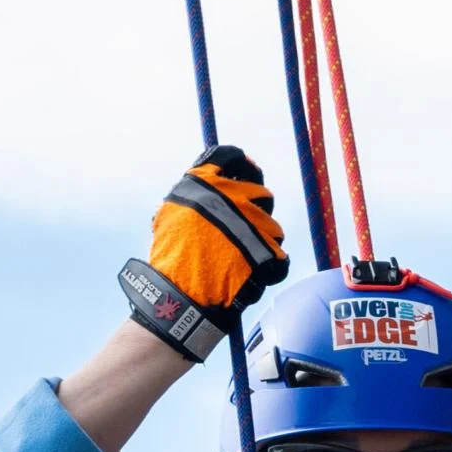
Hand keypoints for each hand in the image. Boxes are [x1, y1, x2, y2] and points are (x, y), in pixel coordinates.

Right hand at [119, 145, 288, 362]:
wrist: (178, 294)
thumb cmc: (170, 258)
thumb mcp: (170, 214)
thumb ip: (193, 195)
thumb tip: (209, 182)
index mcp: (205, 182)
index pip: (231, 157)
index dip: (244, 165)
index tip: (249, 173)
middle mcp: (232, 196)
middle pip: (262, 194)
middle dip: (257, 212)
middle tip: (246, 231)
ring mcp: (252, 224)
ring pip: (274, 229)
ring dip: (264, 243)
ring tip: (247, 261)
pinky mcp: (267, 253)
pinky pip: (281, 259)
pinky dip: (272, 269)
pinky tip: (258, 277)